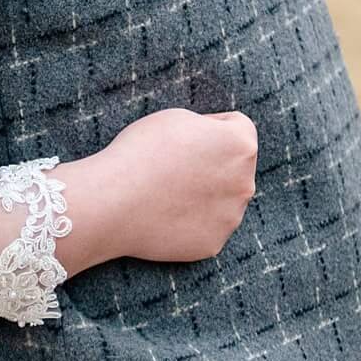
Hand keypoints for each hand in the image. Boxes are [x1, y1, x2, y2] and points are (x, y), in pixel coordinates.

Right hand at [80, 108, 257, 266]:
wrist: (114, 201)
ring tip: (167, 190)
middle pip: (234, 166)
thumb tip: (219, 145)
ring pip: (222, 198)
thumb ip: (210, 128)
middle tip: (174, 164)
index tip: (184, 136)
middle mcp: (246, 183)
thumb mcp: (179, 117)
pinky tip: (166, 213)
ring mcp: (231, 217)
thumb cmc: (142, 151)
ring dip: (205, 192)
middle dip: (213, 162)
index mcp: (241, 145)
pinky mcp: (214, 243)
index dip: (210, 126)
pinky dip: (192, 219)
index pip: (238, 126)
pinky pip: (207, 224)